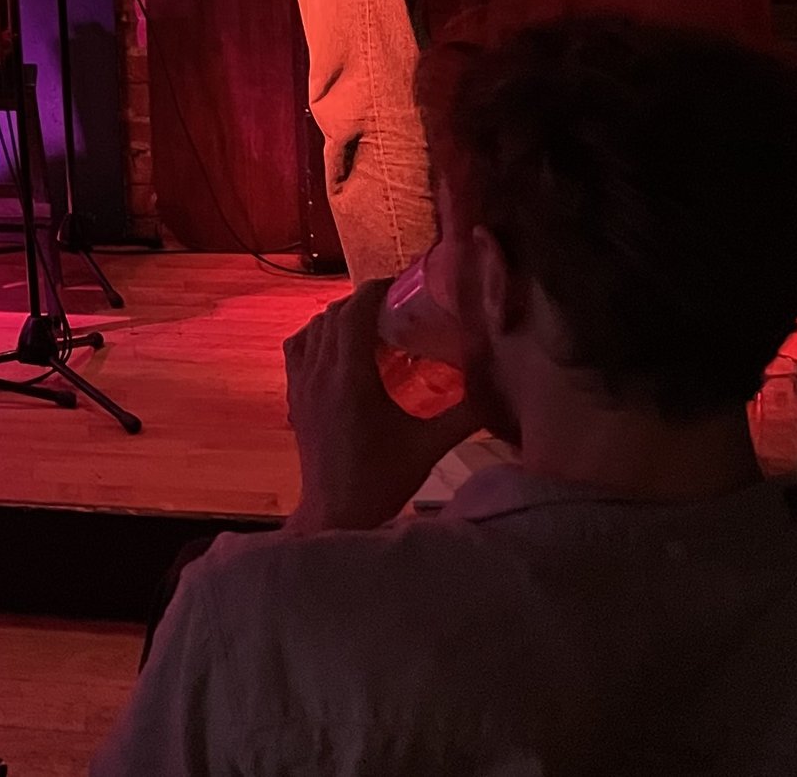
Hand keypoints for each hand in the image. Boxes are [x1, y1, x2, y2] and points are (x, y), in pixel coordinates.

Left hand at [283, 280, 482, 533]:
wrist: (335, 511)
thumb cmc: (383, 479)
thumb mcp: (430, 445)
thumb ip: (466, 413)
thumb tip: (501, 387)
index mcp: (349, 376)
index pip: (355, 311)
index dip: (377, 289)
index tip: (405, 285)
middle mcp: (319, 371)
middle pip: (335, 314)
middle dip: (364, 302)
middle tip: (398, 307)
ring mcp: (301, 382)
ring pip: (314, 327)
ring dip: (341, 318)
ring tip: (374, 327)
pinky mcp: (295, 395)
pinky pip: (298, 347)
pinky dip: (317, 336)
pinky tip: (341, 349)